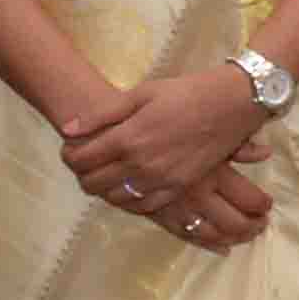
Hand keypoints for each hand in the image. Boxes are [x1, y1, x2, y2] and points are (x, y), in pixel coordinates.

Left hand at [56, 71, 276, 243]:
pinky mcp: (179, 188)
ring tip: (106, 174)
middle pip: (94, 183)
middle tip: (86, 163)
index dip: (69, 155)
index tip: (71, 149)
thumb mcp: (141, 94)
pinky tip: (130, 187)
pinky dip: (131, 200)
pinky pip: (145, 206)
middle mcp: (141, 164)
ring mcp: (161, 180)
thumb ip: (101, 114)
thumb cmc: (185, 93)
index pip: (82, 159)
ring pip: (117, 198)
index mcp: (128, 138)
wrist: (231, 104)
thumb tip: (67, 129)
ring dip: (105, 188)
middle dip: (82, 174)